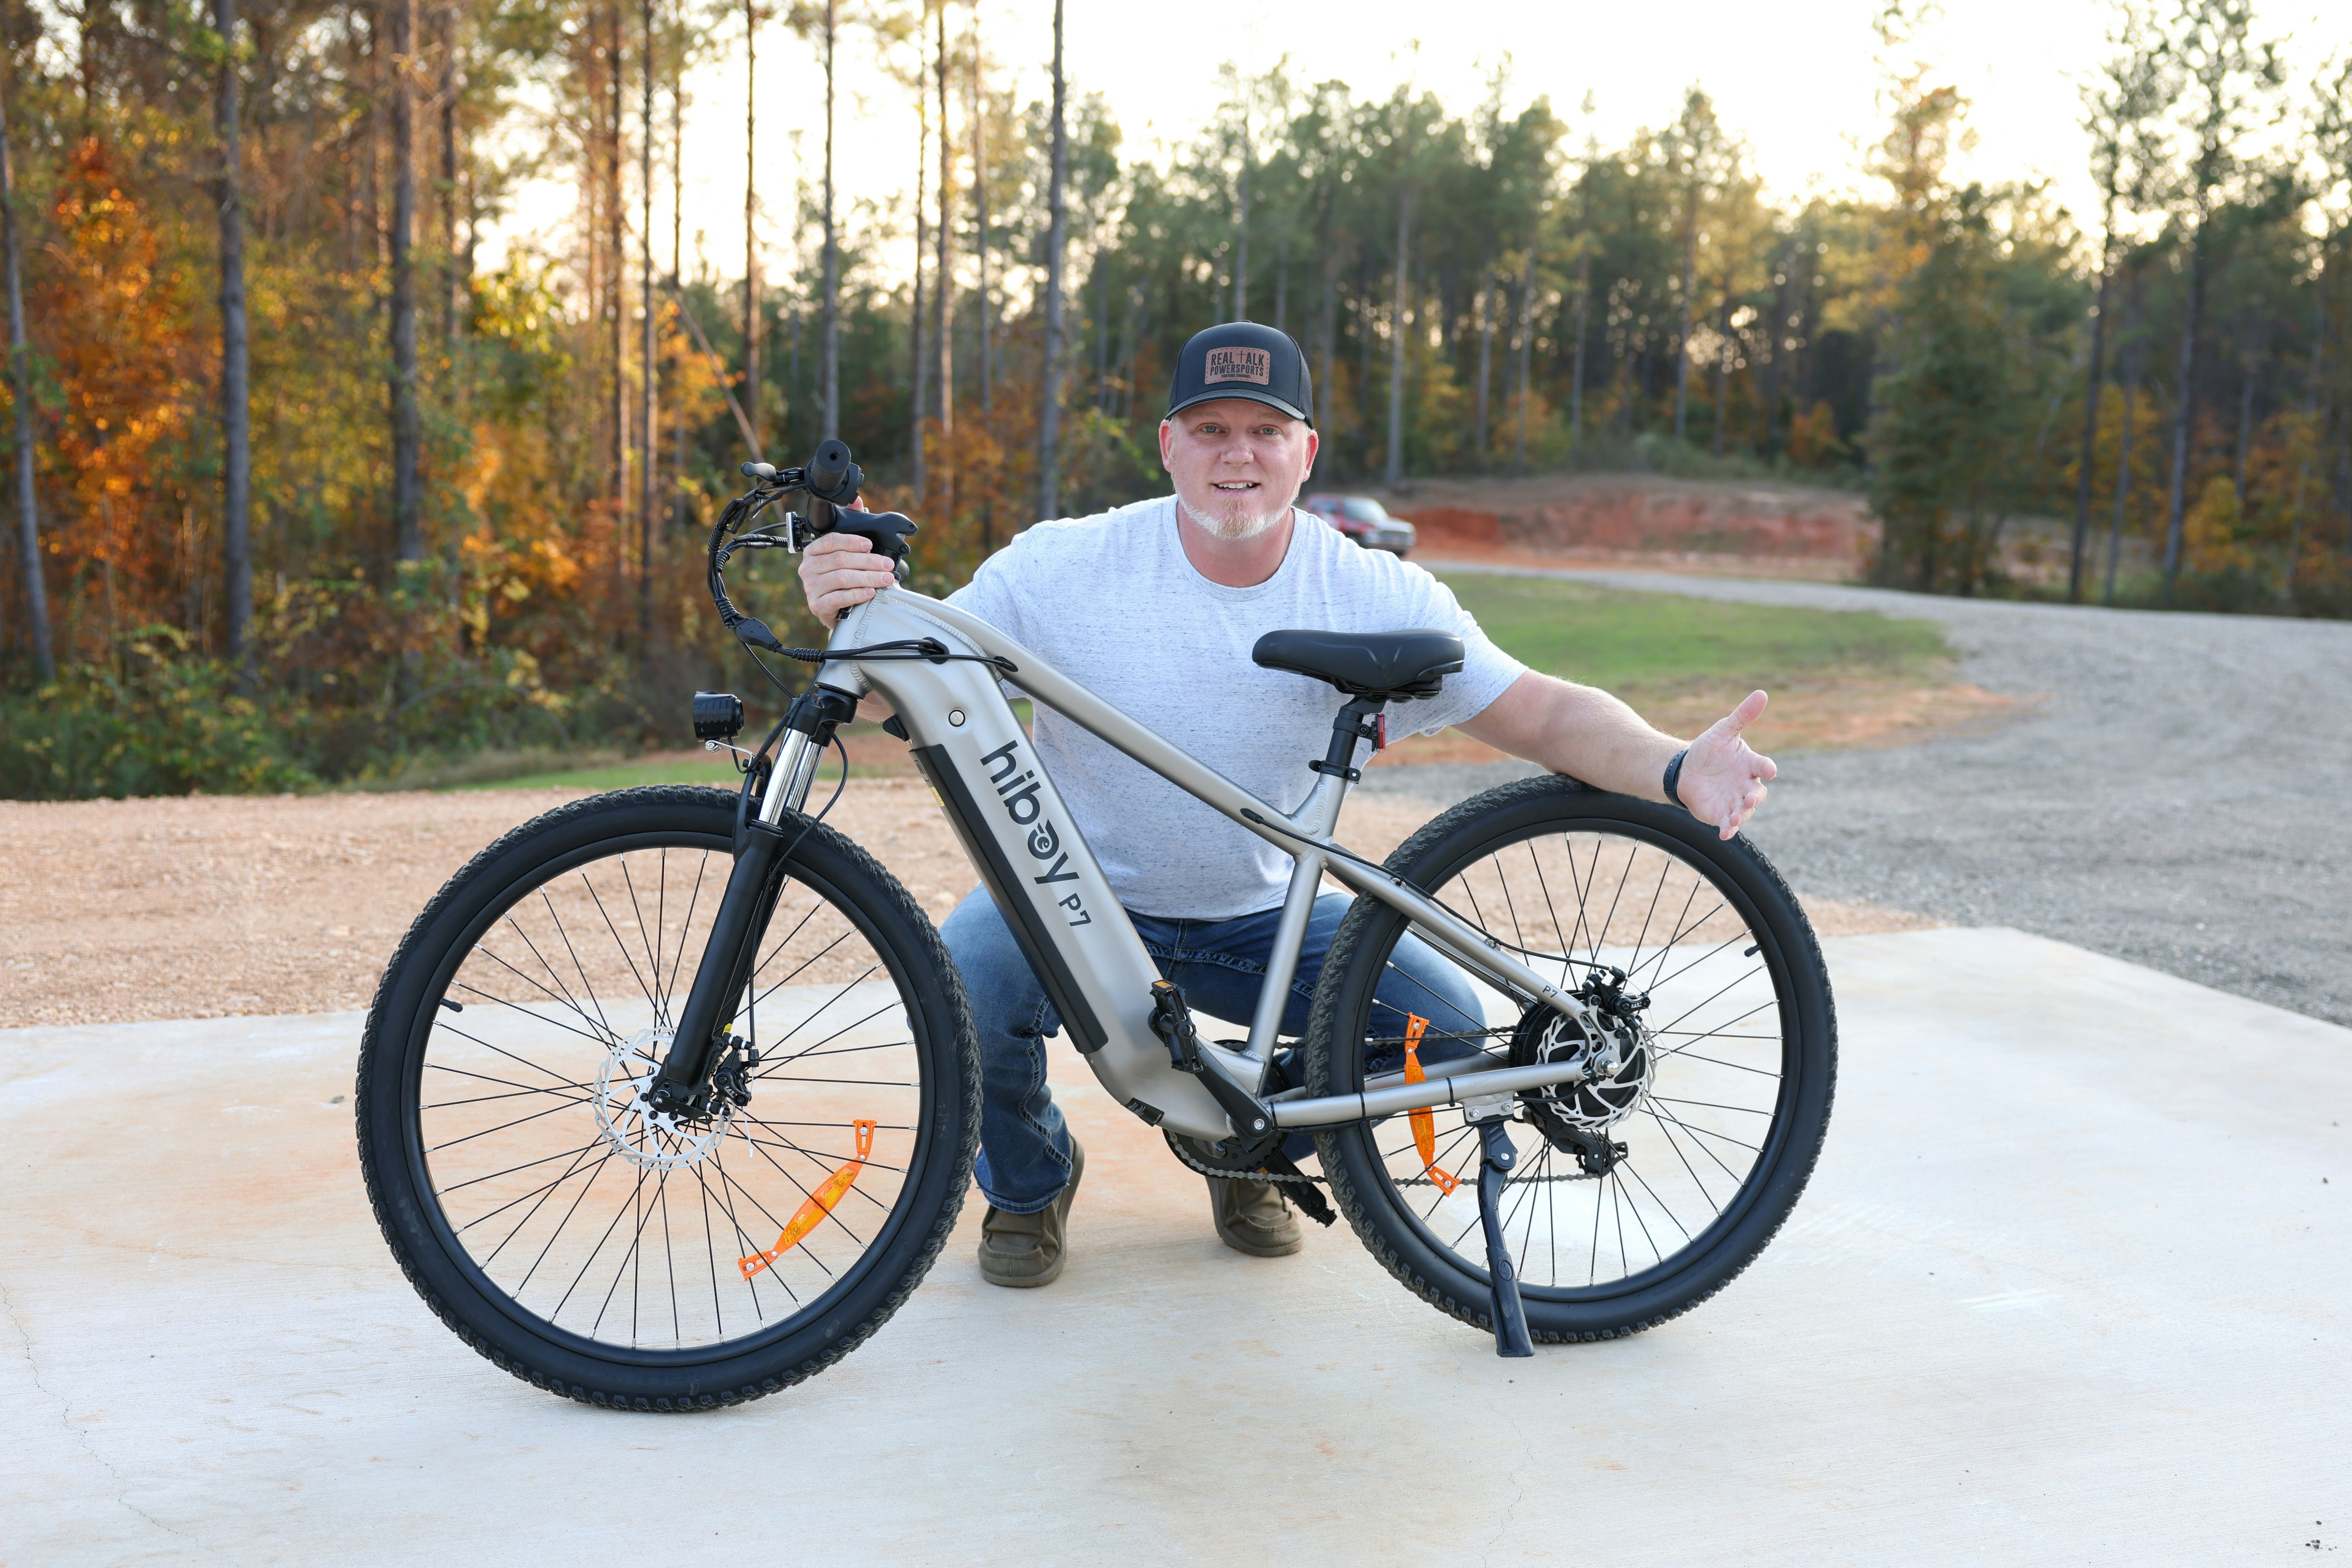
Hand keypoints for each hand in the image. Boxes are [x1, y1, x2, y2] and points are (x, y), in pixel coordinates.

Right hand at [797, 505, 892, 620]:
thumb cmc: (841, 578)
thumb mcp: (844, 552)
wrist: (836, 610)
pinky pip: (839, 598)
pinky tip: (870, 592)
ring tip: (885, 579)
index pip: (831, 541)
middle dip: (868, 562)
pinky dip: (857, 594)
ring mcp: (811, 587)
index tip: (870, 545)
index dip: (851, 541)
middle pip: (840, 560)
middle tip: (887, 565)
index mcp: (814, 551)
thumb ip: (850, 525)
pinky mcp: (817, 605)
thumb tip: (857, 501)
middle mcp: (808, 568)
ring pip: (842, 578)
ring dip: (867, 578)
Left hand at [1677, 690, 1776, 839]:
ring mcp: (1735, 801)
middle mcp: (1747, 785)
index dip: (1766, 768)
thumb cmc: (1709, 749)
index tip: (1769, 770)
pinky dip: (1729, 830)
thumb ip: (1742, 716)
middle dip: (1755, 796)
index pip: (1762, 766)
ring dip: (1742, 815)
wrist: (1686, 770)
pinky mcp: (1722, 814)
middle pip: (1757, 793)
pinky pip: (1729, 825)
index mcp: (1750, 764)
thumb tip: (1762, 693)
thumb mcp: (1723, 730)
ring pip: (1745, 811)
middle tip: (1749, 797)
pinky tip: (1725, 833)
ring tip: (1736, 817)